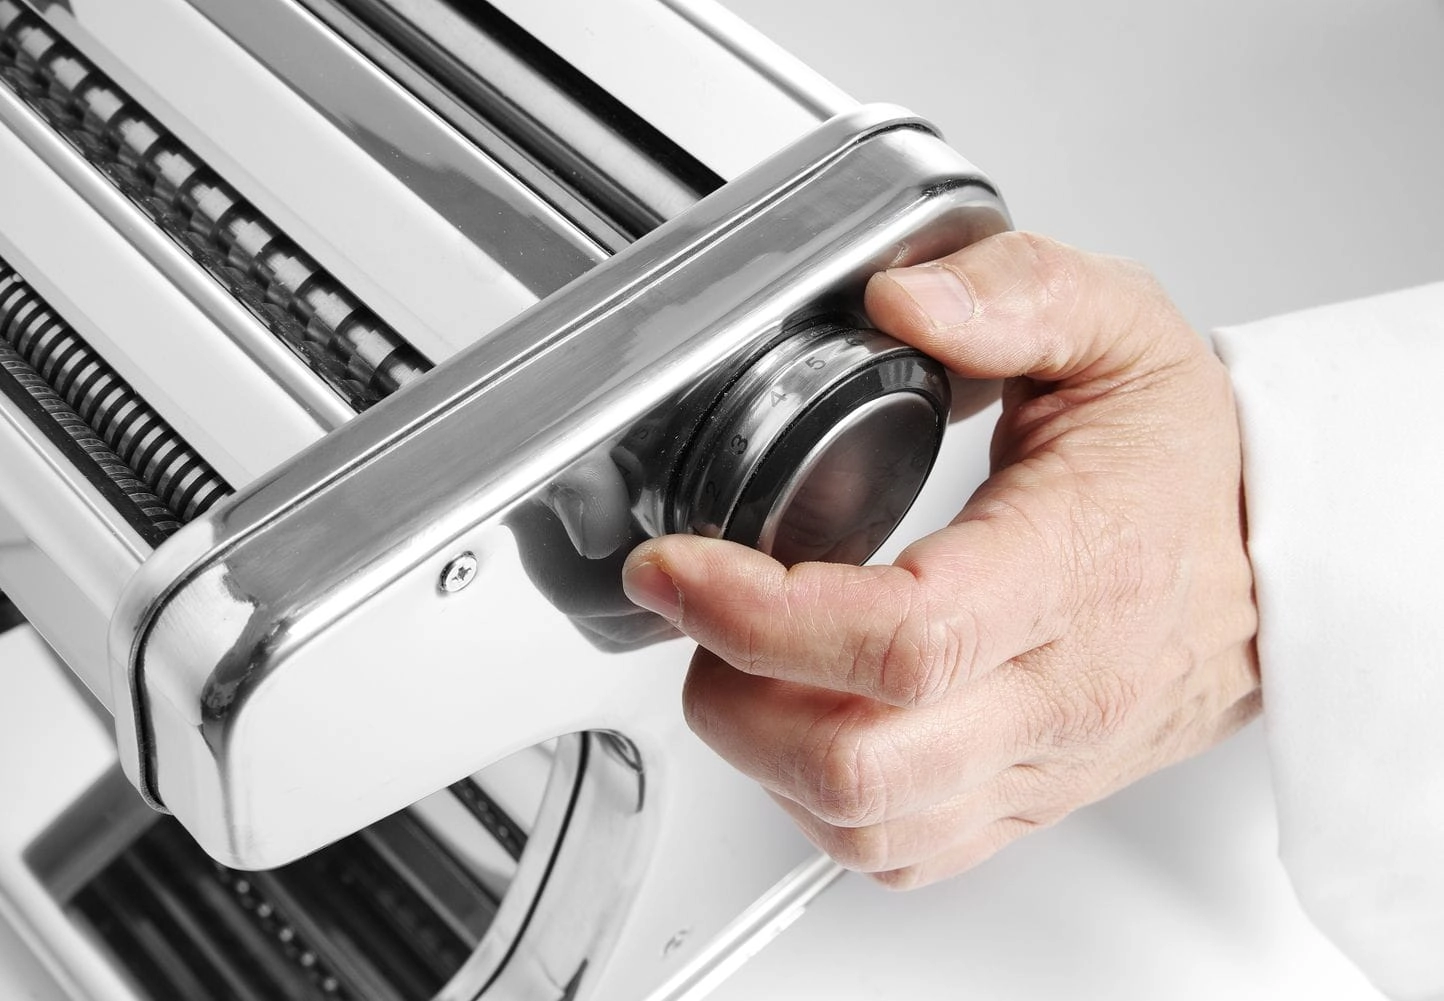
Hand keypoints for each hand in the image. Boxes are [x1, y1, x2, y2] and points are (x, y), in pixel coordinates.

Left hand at [621, 232, 1260, 887]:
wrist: (1274, 559)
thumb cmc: (1193, 460)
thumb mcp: (1118, 328)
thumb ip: (1013, 293)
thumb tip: (898, 301)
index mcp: (1070, 570)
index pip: (898, 638)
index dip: (755, 614)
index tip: (677, 566)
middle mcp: (1057, 692)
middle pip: (860, 764)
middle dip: (731, 697)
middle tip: (695, 614)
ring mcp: (1039, 762)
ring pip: (866, 828)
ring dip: (760, 758)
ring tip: (738, 666)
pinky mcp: (1024, 800)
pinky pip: (900, 853)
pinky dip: (819, 808)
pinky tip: (804, 727)